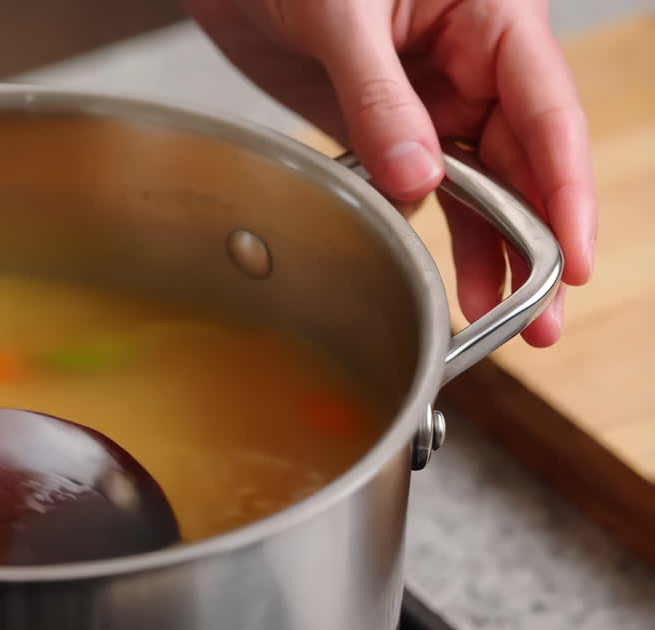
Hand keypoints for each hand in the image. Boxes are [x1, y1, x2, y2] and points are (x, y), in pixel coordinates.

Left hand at [186, 0, 595, 346]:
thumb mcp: (341, 15)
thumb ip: (379, 96)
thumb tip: (418, 178)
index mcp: (490, 17)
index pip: (547, 112)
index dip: (565, 191)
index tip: (571, 258)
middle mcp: (471, 64)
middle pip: (524, 161)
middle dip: (536, 240)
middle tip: (539, 317)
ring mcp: (430, 101)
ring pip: (479, 184)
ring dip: (491, 250)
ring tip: (500, 317)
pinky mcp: (385, 127)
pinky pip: (420, 186)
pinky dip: (430, 232)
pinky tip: (441, 280)